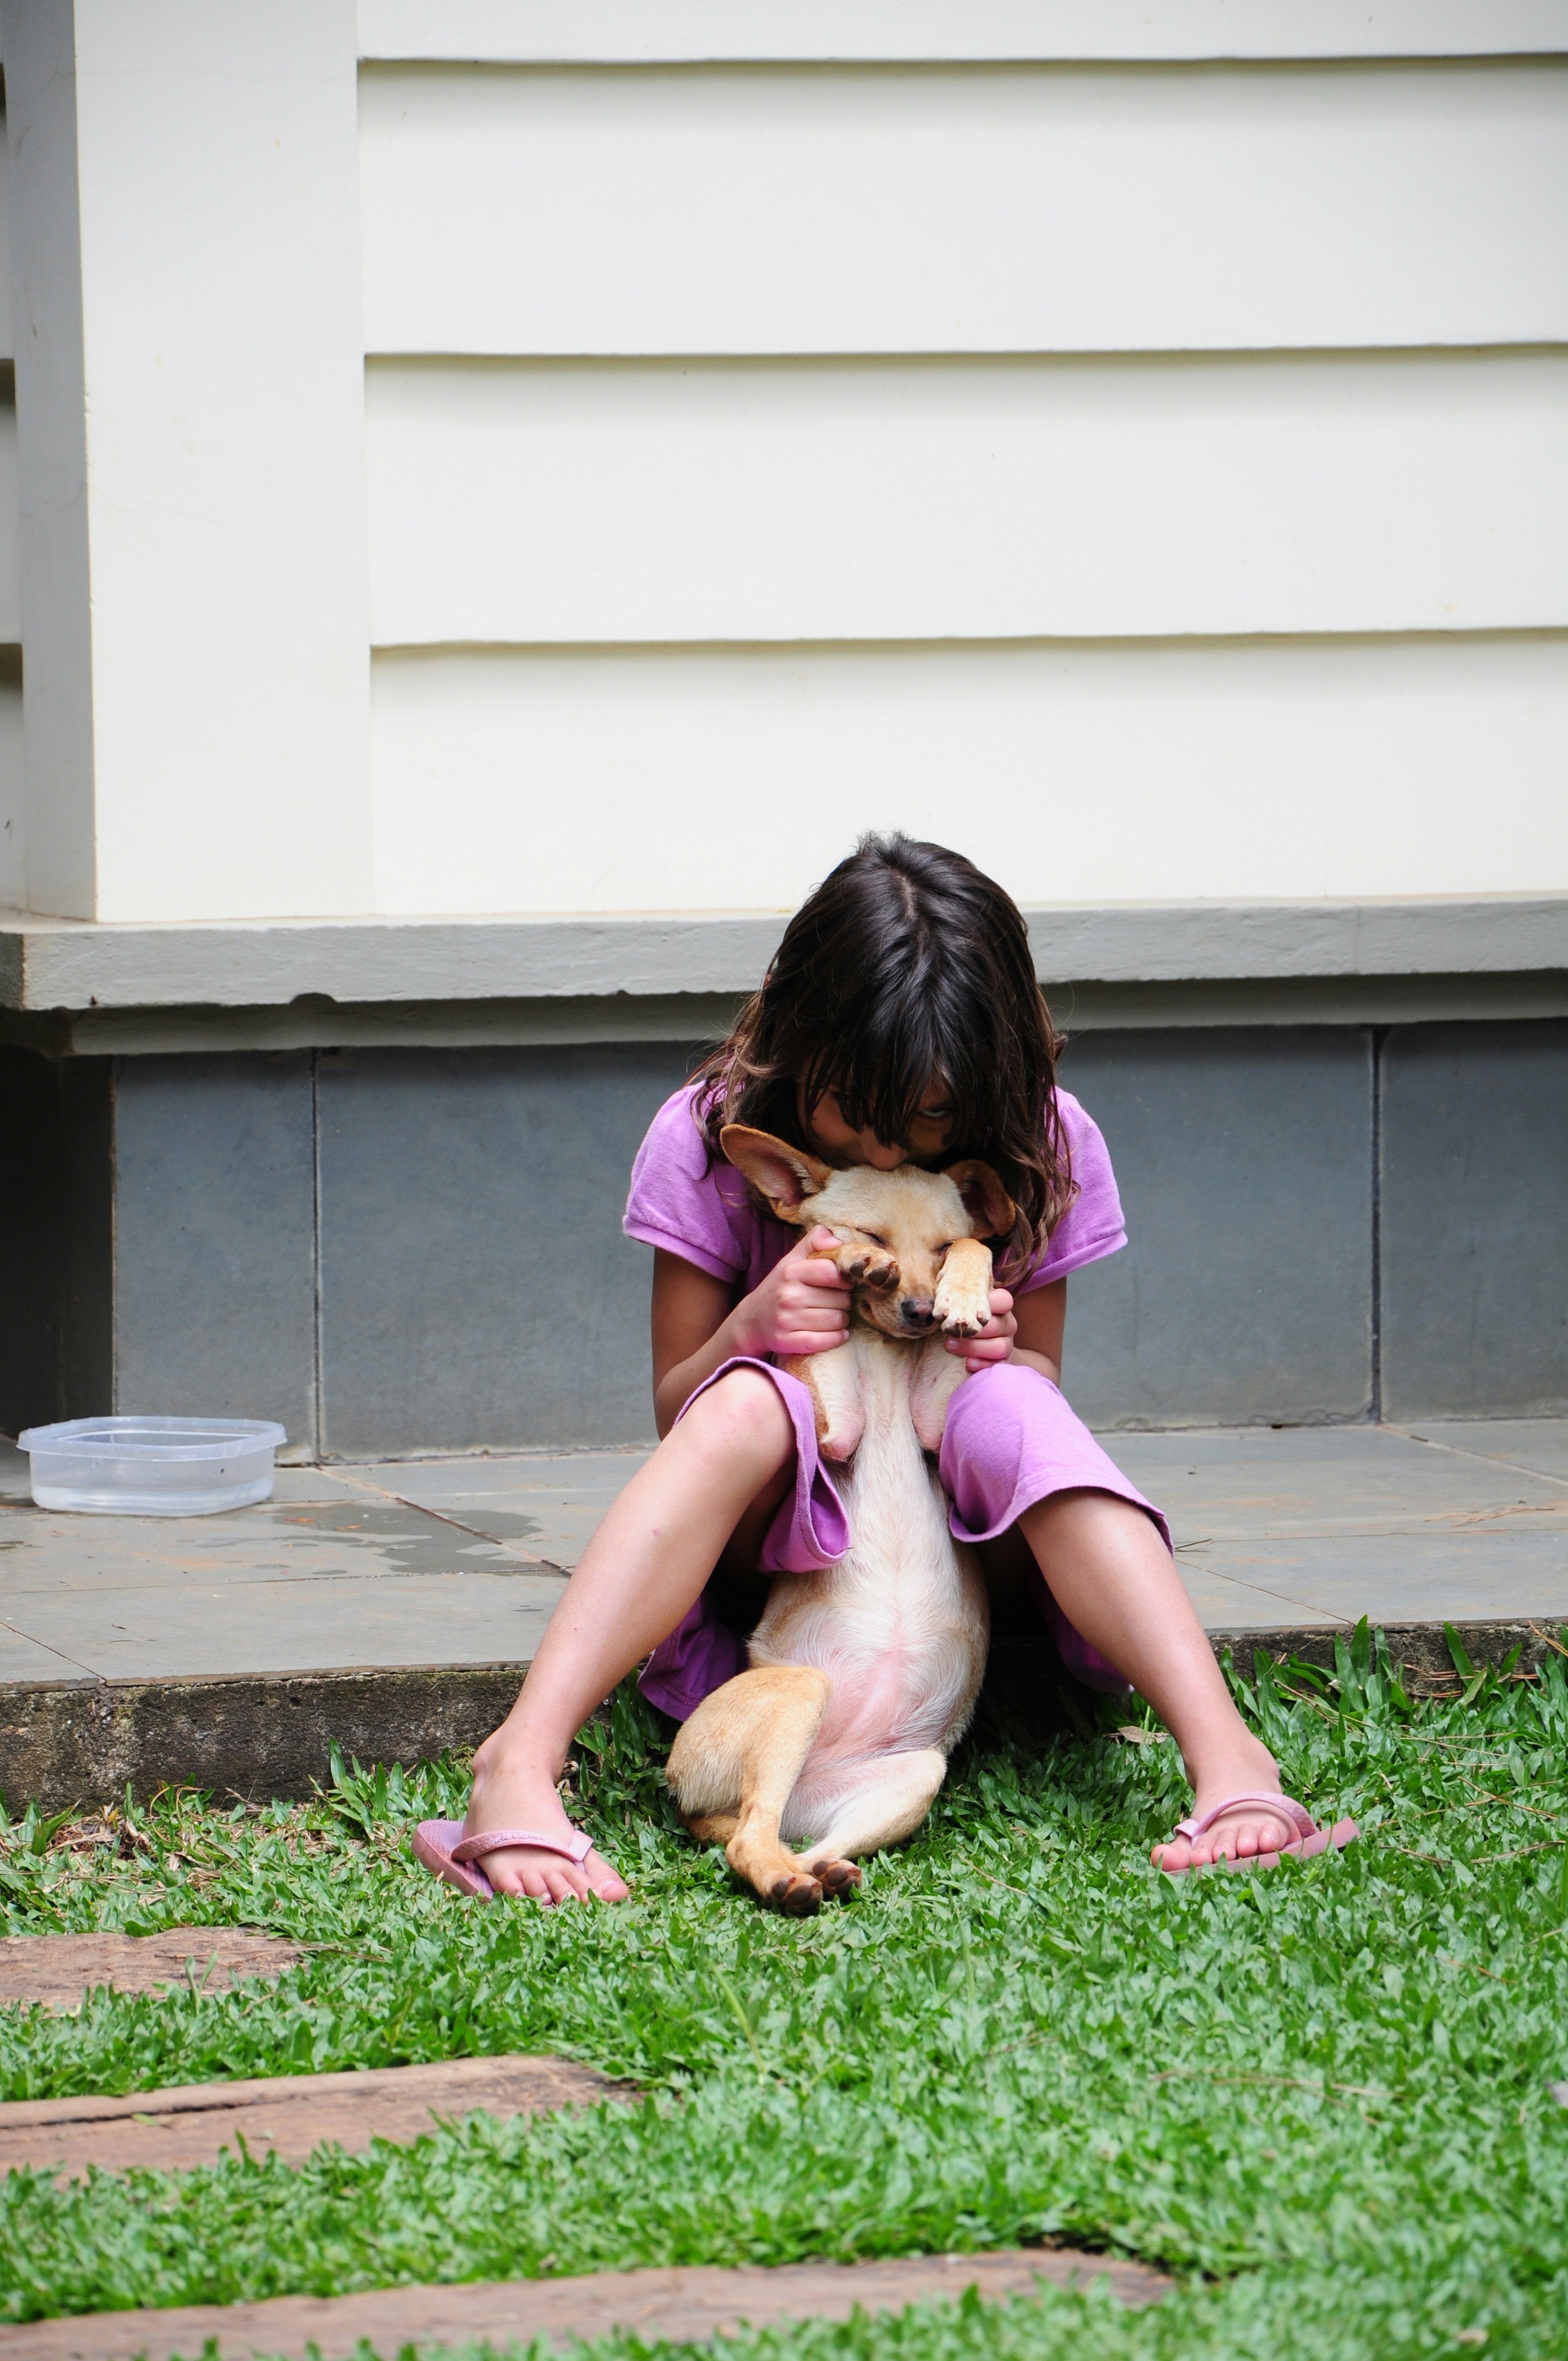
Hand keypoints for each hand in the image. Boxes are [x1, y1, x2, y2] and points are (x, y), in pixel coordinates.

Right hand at [728, 1227, 851, 1358]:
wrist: (752, 1321)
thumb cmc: (781, 1287)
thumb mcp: (793, 1259)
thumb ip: (815, 1241)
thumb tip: (838, 1242)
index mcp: (791, 1271)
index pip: (833, 1272)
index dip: (845, 1278)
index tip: (842, 1282)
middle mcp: (788, 1295)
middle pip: (840, 1299)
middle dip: (844, 1301)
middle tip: (834, 1301)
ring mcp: (787, 1320)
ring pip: (837, 1321)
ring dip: (842, 1320)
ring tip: (832, 1315)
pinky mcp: (788, 1342)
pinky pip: (827, 1341)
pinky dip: (837, 1338)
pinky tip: (837, 1333)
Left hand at [946, 1287, 1014, 1372]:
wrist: (986, 1342)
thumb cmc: (966, 1314)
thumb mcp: (963, 1303)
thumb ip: (957, 1300)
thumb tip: (941, 1309)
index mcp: (1001, 1306)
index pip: (1004, 1300)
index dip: (987, 1304)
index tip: (965, 1309)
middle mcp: (1007, 1323)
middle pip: (996, 1325)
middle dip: (971, 1330)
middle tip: (949, 1330)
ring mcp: (1008, 1341)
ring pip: (1000, 1346)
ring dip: (973, 1347)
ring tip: (950, 1345)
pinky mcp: (1004, 1359)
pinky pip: (999, 1364)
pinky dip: (983, 1364)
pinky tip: (967, 1362)